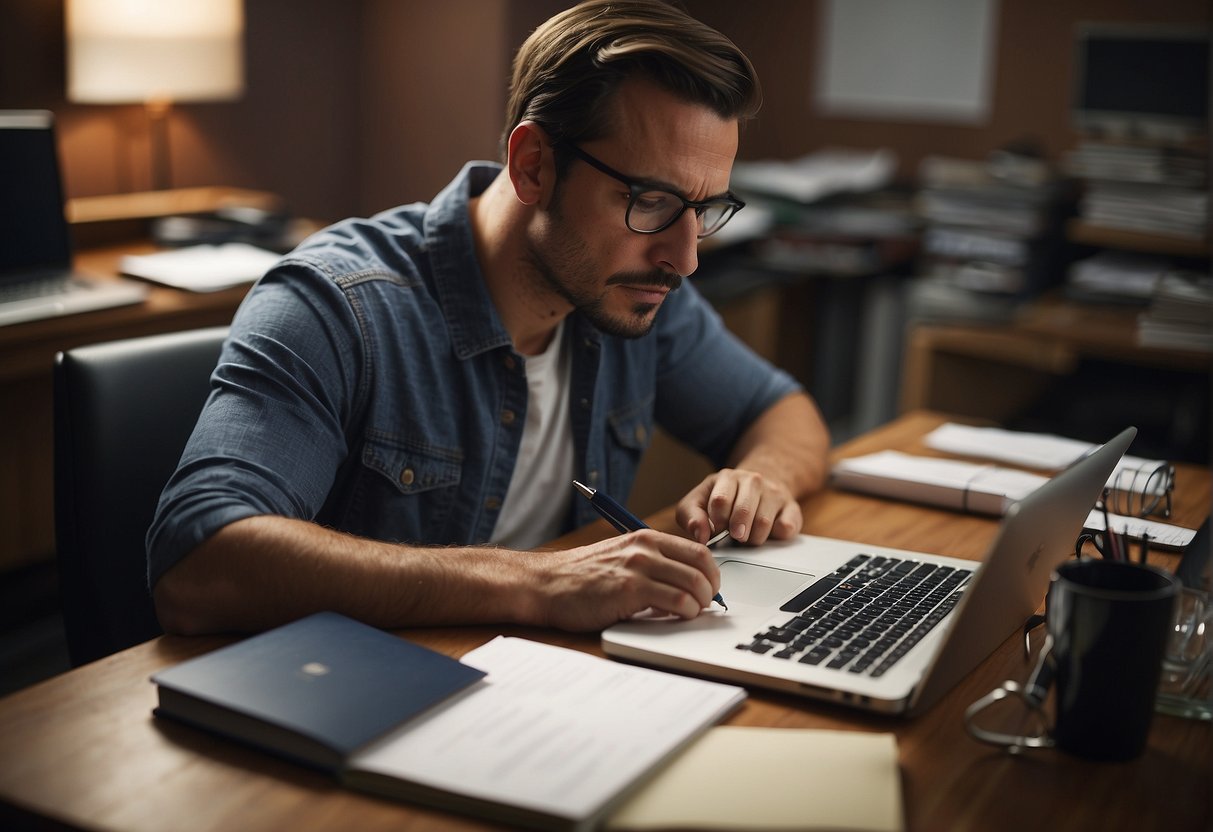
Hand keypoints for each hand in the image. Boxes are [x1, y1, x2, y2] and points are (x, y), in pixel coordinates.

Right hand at [525, 529, 719, 630]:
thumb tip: (684, 583)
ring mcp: (638, 568)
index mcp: (646, 538)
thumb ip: (651, 564)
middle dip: (710, 590)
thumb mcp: (621, 557)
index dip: (711, 573)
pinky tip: (675, 617)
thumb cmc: (580, 576)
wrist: (546, 584)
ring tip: (691, 613)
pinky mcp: (630, 591)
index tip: (709, 589)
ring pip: (694, 585)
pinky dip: (685, 613)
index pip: (698, 550)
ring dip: (700, 604)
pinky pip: (676, 601)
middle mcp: (645, 548)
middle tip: (705, 605)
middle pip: (702, 567)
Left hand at [675, 468, 801, 546]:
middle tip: (736, 537)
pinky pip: (787, 527)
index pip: (720, 501)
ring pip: (763, 523)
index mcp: (727, 477)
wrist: (759, 487)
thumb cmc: (724, 500)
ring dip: (753, 538)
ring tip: (749, 535)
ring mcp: (774, 492)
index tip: (717, 529)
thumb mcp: (698, 503)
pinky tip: (770, 532)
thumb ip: (691, 517)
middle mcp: (753, 480)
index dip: (717, 522)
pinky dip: (776, 536)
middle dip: (736, 532)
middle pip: (743, 512)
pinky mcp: (792, 507)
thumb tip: (700, 535)